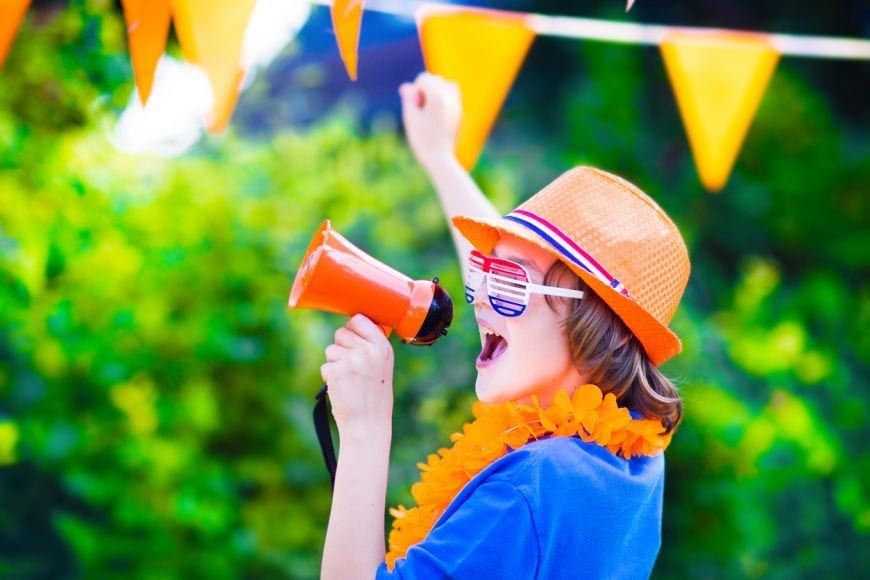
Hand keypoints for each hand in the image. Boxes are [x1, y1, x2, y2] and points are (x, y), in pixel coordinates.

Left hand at [321, 314, 394, 436]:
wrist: (368, 424)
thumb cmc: (375, 395)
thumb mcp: (383, 365)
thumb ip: (371, 344)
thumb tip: (353, 323)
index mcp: (382, 347)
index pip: (358, 319)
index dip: (353, 329)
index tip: (355, 340)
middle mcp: (368, 351)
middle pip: (341, 332)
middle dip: (342, 347)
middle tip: (353, 366)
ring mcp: (351, 361)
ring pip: (331, 349)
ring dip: (335, 362)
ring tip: (350, 379)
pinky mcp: (335, 372)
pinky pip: (325, 365)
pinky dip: (330, 376)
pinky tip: (342, 388)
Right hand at [399, 72, 461, 174]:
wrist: (440, 158)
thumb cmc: (422, 139)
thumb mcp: (411, 118)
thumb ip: (408, 98)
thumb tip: (406, 86)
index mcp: (438, 97)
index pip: (423, 78)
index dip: (415, 90)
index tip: (415, 106)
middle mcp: (450, 97)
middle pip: (435, 79)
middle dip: (425, 89)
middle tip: (422, 109)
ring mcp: (457, 104)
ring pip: (446, 84)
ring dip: (435, 91)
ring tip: (430, 109)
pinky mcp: (459, 112)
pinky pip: (452, 94)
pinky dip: (444, 97)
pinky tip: (437, 112)